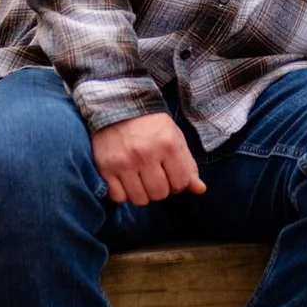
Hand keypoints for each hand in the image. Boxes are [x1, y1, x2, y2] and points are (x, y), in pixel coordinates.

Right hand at [90, 110, 205, 205]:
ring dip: (143, 193)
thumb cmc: (150, 125)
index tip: (171, 174)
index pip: (180, 183)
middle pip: (160, 194)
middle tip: (155, 176)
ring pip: (140, 199)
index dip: (178, 183)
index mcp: (167, 145)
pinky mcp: (106, 168)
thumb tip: (200, 189)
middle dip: (160, 189)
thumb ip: (188, 164)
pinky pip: (119, 197)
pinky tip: (126, 181)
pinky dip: (123, 194)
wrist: (117, 107)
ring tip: (141, 179)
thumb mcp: (174, 137)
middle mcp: (145, 154)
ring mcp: (124, 162)